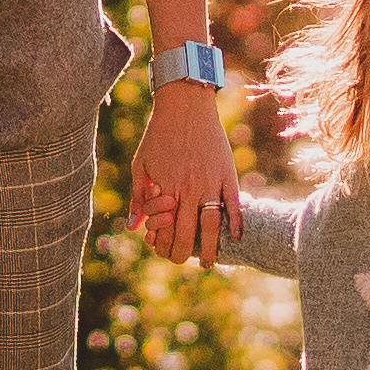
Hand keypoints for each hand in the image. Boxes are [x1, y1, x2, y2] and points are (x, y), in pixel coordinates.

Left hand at [127, 88, 239, 260]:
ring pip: (212, 225)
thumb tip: (133, 227)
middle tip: (187, 264)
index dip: (164, 246)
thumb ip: (137, 197)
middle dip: (185, 254)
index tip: (165, 252)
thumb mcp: (141, 164)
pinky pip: (234, 204)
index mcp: (166, 188)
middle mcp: (188, 189)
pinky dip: (235, 223)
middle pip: (188, 234)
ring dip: (211, 248)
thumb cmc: (158, 134)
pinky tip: (236, 238)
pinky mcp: (227, 173)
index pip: (165, 230)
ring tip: (210, 262)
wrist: (185, 105)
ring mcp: (210, 182)